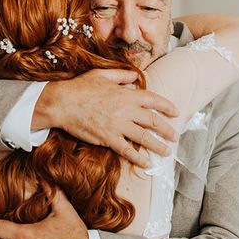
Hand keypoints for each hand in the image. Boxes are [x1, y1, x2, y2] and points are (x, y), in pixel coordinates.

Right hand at [33, 68, 177, 168]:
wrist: (63, 103)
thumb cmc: (80, 87)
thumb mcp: (102, 75)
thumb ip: (121, 75)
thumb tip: (134, 75)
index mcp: (127, 94)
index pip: (154, 100)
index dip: (167, 106)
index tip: (175, 112)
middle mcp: (127, 110)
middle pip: (153, 121)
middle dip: (167, 130)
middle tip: (175, 136)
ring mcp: (118, 126)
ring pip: (144, 138)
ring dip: (158, 146)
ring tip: (166, 152)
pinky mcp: (108, 138)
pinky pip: (127, 150)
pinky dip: (138, 158)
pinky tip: (146, 163)